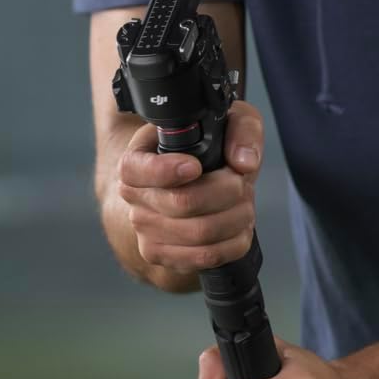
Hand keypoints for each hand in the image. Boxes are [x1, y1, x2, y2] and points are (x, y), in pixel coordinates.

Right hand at [116, 101, 263, 272]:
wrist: (194, 185)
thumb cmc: (206, 152)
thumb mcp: (227, 122)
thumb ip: (242, 129)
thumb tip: (244, 162)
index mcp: (136, 160)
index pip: (135, 169)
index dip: (166, 170)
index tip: (195, 166)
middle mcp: (134, 197)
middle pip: (183, 203)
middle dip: (227, 191)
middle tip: (240, 180)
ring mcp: (145, 230)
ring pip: (201, 233)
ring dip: (236, 216)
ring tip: (243, 202)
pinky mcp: (162, 256)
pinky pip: (206, 257)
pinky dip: (234, 241)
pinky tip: (237, 224)